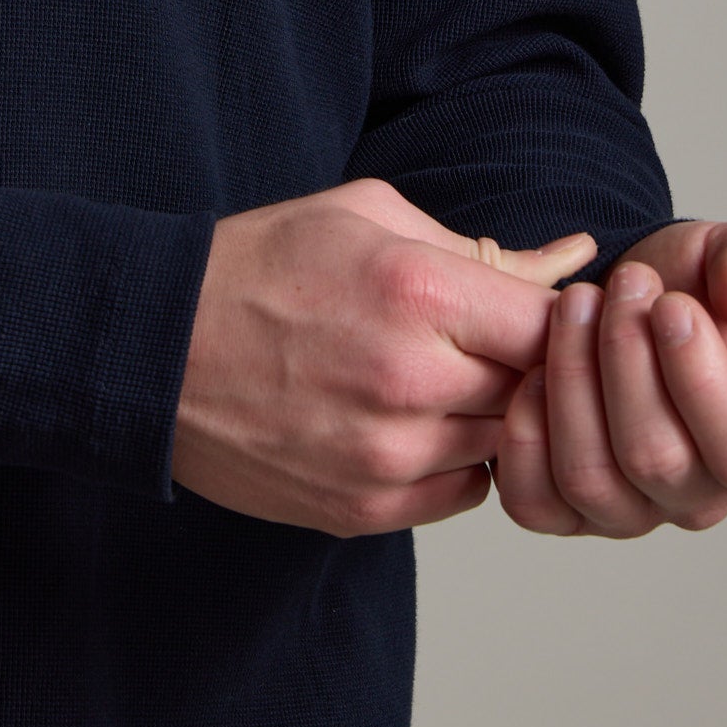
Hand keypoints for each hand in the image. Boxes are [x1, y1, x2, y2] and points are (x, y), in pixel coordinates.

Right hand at [171, 178, 570, 536]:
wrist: (154, 349)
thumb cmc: (259, 266)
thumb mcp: (365, 215)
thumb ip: (478, 248)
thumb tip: (571, 261)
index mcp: (416, 293)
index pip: (550, 322)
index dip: (556, 315)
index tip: (535, 309)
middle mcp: (410, 383)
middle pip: (535, 389)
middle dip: (522, 363)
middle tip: (487, 340)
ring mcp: (385, 458)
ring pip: (503, 446)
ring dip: (488, 414)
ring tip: (440, 377)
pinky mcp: (361, 511)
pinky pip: (462, 494)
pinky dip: (454, 460)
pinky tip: (413, 421)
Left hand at [494, 218, 726, 536]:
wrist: (636, 299)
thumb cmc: (699, 286)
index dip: (698, 378)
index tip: (670, 304)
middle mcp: (702, 497)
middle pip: (653, 459)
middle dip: (624, 356)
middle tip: (621, 283)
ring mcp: (632, 511)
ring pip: (588, 477)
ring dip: (571, 379)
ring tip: (574, 304)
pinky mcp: (566, 507)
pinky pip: (533, 501)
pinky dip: (523, 435)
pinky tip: (533, 367)